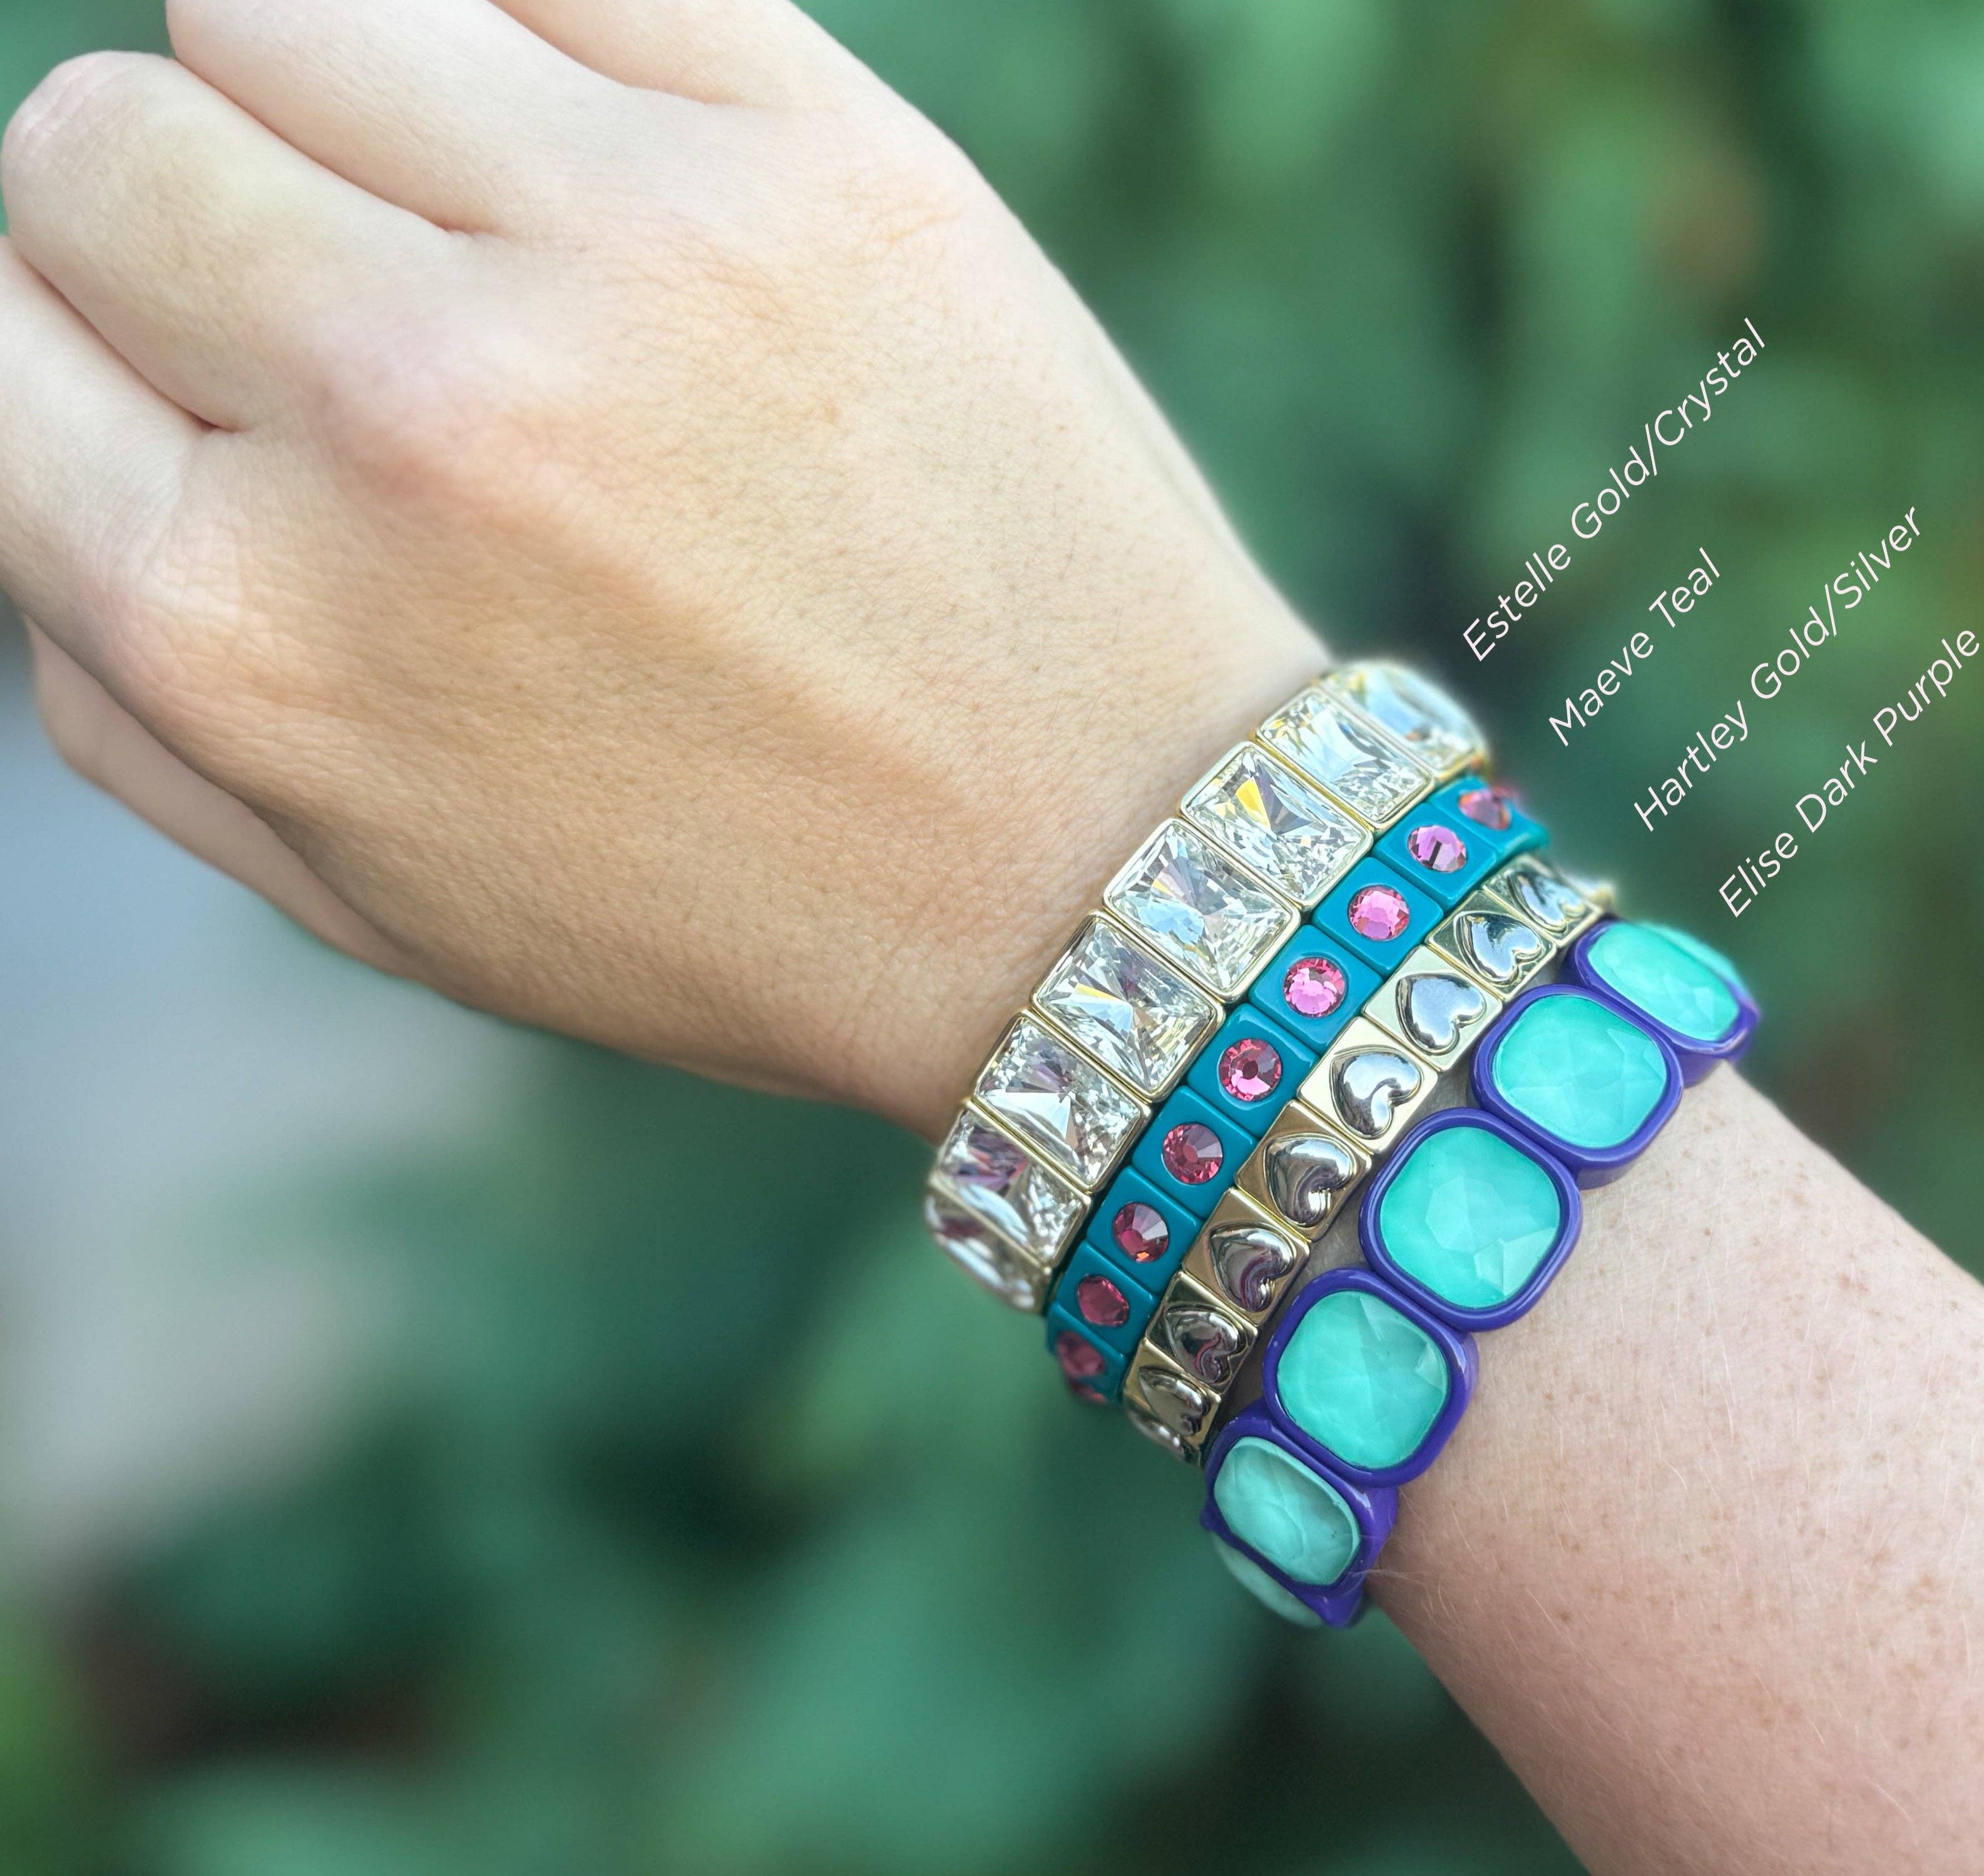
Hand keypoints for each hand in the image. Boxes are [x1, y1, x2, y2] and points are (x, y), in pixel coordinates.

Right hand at [0, 0, 1323, 1131]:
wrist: (1097, 869)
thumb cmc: (732, 899)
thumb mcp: (373, 882)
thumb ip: (130, 674)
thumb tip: (38, 429)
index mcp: (246, 631)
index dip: (74, 351)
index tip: (189, 387)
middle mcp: (401, 415)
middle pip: (97, 142)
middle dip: (190, 233)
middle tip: (352, 329)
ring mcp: (618, 257)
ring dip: (338, 107)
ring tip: (474, 233)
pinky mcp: (812, 150)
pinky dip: (512, 20)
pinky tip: (577, 139)